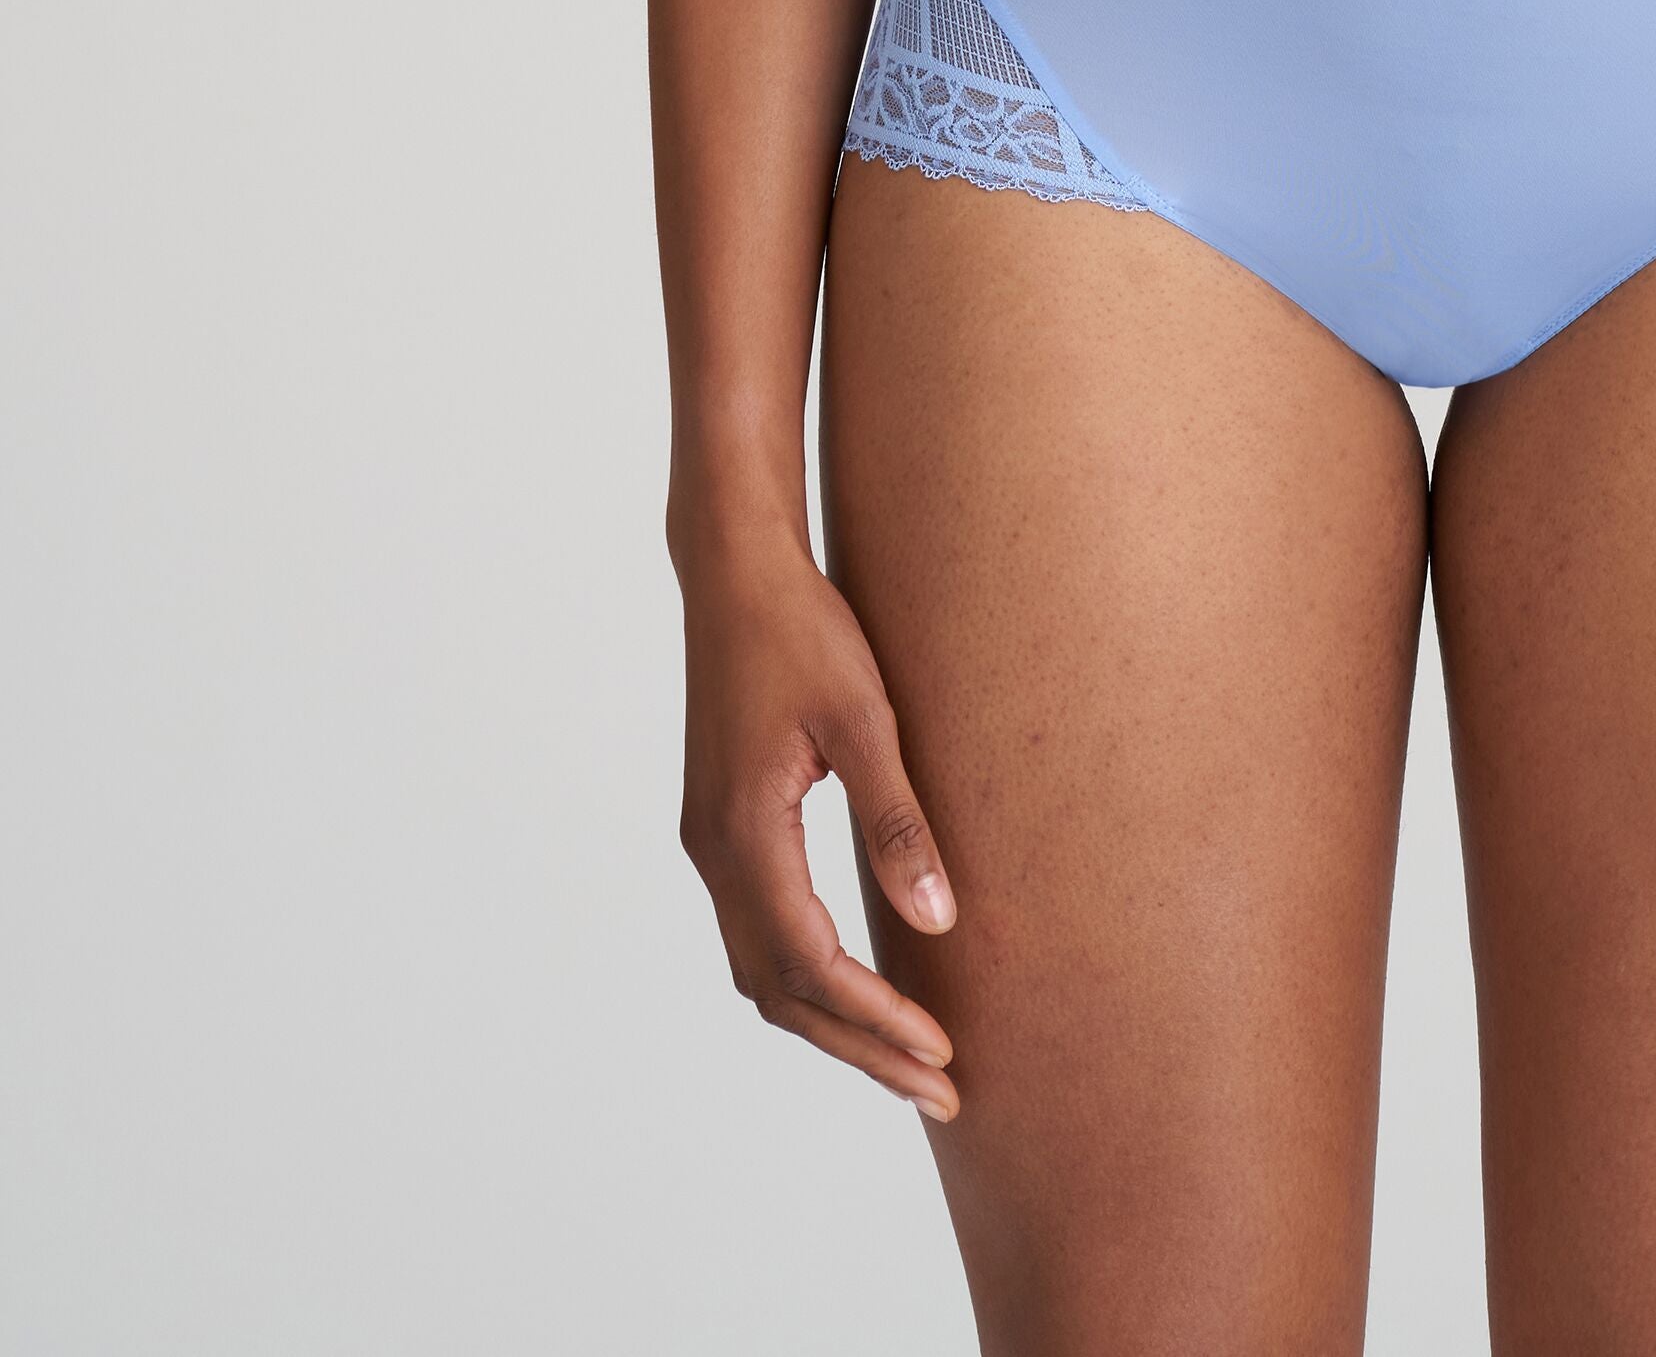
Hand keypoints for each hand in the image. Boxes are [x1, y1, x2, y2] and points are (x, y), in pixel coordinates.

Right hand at [676, 531, 962, 1122]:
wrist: (734, 570)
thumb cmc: (803, 629)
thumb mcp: (863, 718)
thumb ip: (898, 821)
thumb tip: (939, 922)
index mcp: (744, 832)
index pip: (812, 965)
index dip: (877, 1018)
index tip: (942, 1053)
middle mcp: (714, 854)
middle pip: (781, 991)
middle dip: (860, 1046)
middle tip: (940, 1089)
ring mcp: (709, 844)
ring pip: (762, 971)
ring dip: (830, 1021)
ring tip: (905, 1058)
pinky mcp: (720, 827)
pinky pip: (758, 932)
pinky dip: (806, 977)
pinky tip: (854, 985)